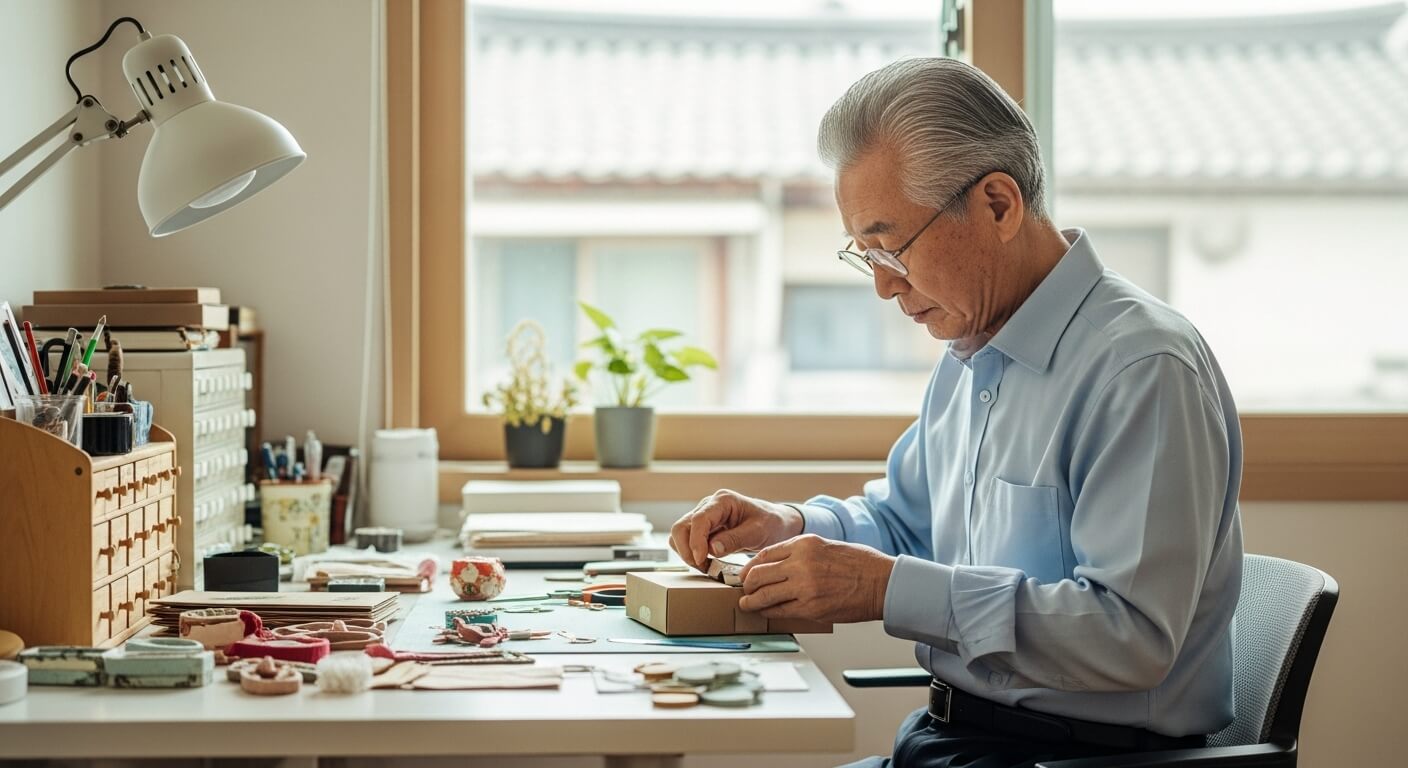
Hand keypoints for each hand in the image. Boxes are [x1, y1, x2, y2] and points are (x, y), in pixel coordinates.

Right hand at [669, 489, 802, 571]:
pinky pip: (686, 541)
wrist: (776, 524)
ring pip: (679, 535)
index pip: (699, 520)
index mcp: (723, 501)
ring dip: (687, 553)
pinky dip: (691, 554)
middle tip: (703, 567)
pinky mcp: (703, 529)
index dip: (696, 541)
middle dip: (687, 550)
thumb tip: (712, 548)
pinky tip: (707, 563)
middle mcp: (709, 506)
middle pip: (681, 527)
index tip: (701, 560)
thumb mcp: (759, 532)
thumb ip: (736, 539)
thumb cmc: (771, 524)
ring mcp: (703, 517)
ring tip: (706, 566)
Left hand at [738, 535, 895, 623]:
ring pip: (764, 595)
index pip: (764, 555)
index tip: (745, 573)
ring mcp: (804, 587)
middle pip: (758, 575)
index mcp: (804, 544)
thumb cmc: (859, 563)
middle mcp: (801, 563)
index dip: (749, 566)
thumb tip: (775, 565)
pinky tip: (766, 612)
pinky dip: (768, 612)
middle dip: (747, 584)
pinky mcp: (810, 608)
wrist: (882, 583)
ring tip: (747, 604)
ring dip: (751, 601)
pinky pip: (780, 611)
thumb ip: (799, 553)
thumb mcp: (825, 545)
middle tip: (743, 590)